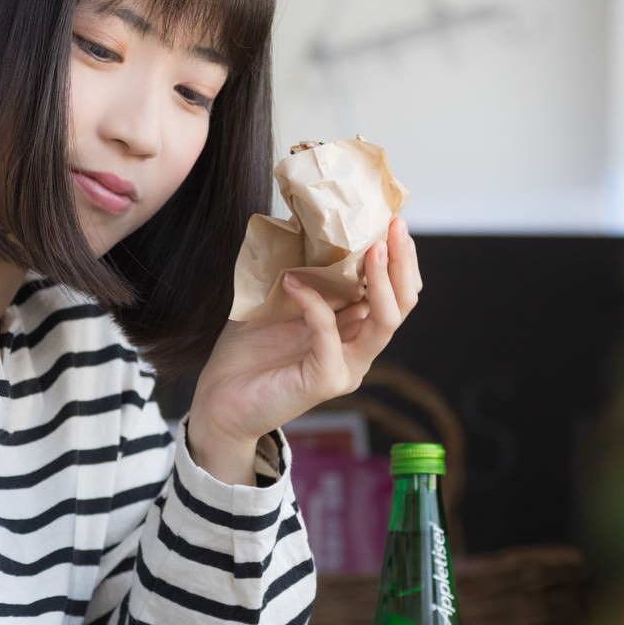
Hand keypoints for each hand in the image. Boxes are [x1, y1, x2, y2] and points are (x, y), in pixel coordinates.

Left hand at [185, 217, 423, 484]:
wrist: (221, 403)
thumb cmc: (248, 354)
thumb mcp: (281, 303)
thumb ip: (305, 275)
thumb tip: (310, 225)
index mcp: (353, 332)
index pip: (395, 295)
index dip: (400, 259)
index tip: (391, 221)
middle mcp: (358, 352)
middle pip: (401, 306)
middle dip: (402, 262)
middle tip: (396, 225)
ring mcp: (346, 368)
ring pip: (384, 322)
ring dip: (380, 280)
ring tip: (371, 247)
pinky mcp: (325, 381)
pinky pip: (329, 333)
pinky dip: (313, 302)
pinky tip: (291, 281)